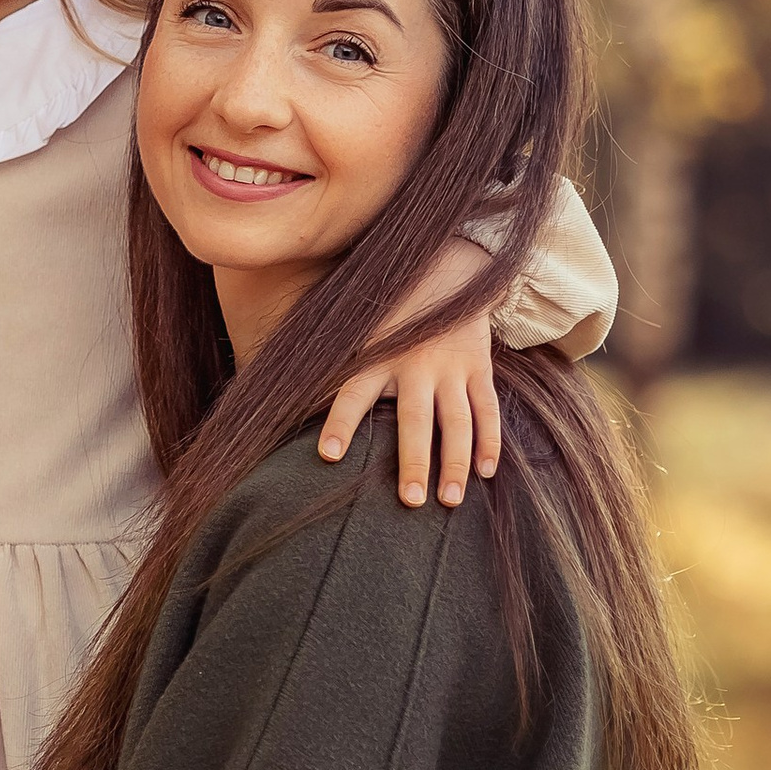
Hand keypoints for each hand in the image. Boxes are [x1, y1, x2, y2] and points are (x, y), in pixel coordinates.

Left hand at [318, 249, 501, 510]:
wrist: (447, 267)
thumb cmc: (389, 312)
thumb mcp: (358, 328)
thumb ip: (331, 362)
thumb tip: (281, 396)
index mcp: (377, 358)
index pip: (352, 394)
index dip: (340, 423)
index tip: (327, 455)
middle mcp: (415, 364)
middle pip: (415, 420)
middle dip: (413, 462)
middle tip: (409, 502)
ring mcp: (450, 367)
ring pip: (456, 421)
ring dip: (455, 462)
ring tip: (451, 501)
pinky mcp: (479, 366)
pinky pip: (487, 408)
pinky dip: (490, 441)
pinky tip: (488, 473)